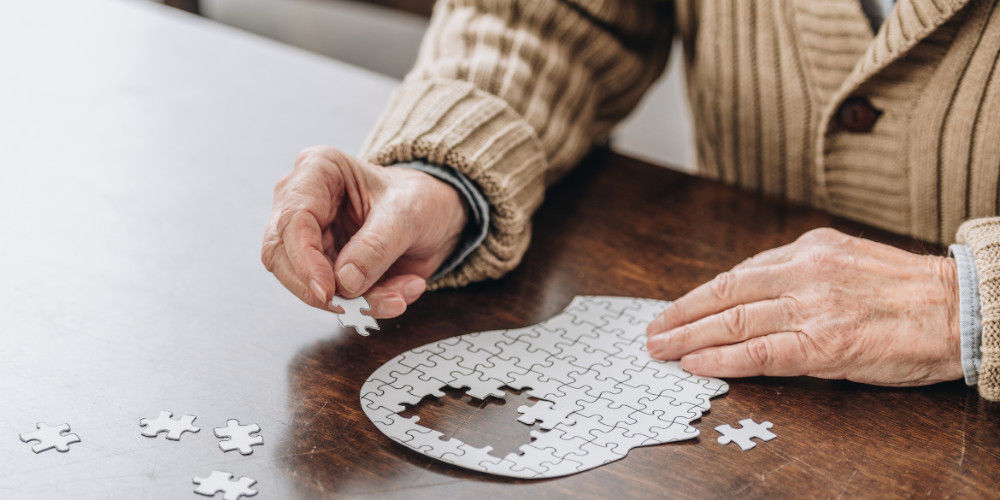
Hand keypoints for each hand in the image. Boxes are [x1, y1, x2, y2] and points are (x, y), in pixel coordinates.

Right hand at [262, 146, 467, 317]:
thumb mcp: (407, 214)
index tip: (328, 291)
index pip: (292, 220)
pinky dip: (367, 304)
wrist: (436, 215)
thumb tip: (344, 281)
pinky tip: (401, 292)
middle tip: (358, 307)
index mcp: (317, 170)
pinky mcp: (323, 266)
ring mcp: (310, 237)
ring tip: (398, 296)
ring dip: (354, 301)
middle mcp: (303, 202)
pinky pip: (334, 297)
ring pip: (307, 284)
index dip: (304, 261)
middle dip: (320, 289)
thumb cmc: (419, 198)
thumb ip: (376, 246)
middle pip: (282, 257)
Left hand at [646, 228, 962, 385]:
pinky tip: (696, 364)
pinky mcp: (824, 344)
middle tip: (652, 331)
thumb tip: (751, 289)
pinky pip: (760, 353)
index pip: (737, 274)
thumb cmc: (907, 291)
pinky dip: (721, 359)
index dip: (699, 295)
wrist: (960, 309)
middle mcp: (804, 272)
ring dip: (689, 337)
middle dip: (680, 314)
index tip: (674, 308)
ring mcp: (812, 308)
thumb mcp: (847, 259)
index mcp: (808, 249)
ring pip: (733, 321)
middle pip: (724, 294)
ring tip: (661, 349)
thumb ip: (800, 271)